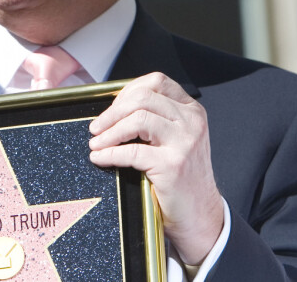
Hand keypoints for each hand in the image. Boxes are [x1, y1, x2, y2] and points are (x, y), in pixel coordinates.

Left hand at [89, 72, 223, 264]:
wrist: (201, 215)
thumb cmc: (182, 176)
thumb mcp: (177, 137)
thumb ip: (156, 118)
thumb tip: (114, 108)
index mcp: (192, 109)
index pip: (157, 82)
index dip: (128, 91)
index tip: (112, 107)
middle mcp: (191, 121)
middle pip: (143, 98)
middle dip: (112, 111)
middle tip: (96, 127)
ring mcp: (184, 142)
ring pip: (137, 119)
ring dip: (109, 131)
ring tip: (96, 142)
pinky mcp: (173, 165)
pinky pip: (132, 151)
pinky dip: (109, 153)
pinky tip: (100, 157)